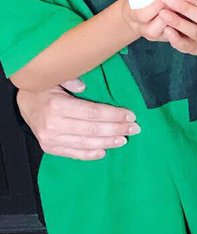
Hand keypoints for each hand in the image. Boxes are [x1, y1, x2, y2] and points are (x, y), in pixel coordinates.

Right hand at [16, 79, 138, 160]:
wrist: (23, 105)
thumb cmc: (44, 90)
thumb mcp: (55, 79)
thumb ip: (70, 79)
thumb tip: (84, 85)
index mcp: (57, 105)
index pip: (92, 113)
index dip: (114, 115)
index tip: (130, 115)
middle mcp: (53, 124)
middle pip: (93, 129)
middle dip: (117, 129)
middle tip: (135, 128)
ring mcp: (50, 139)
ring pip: (86, 143)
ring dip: (108, 142)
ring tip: (124, 139)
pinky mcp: (49, 148)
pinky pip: (73, 154)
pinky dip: (90, 154)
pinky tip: (104, 152)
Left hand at [153, 0, 196, 54]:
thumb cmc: (192, 12)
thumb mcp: (196, 3)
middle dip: (185, 8)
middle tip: (167, 0)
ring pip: (196, 31)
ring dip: (179, 22)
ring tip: (163, 14)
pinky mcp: (196, 48)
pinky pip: (187, 45)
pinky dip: (176, 38)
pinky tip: (167, 30)